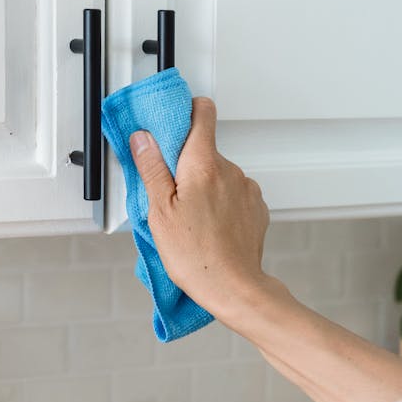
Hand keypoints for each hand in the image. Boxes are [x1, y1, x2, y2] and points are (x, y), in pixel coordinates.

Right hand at [129, 97, 270, 322]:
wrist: (234, 288)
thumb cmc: (197, 256)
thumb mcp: (160, 212)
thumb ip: (152, 169)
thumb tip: (143, 139)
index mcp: (203, 165)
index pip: (203, 112)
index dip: (186, 113)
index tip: (172, 125)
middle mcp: (230, 171)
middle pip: (206, 150)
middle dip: (187, 165)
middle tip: (172, 195)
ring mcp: (247, 190)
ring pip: (220, 175)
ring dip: (205, 187)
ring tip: (192, 219)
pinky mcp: (257, 208)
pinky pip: (234, 195)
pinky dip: (222, 204)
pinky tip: (210, 227)